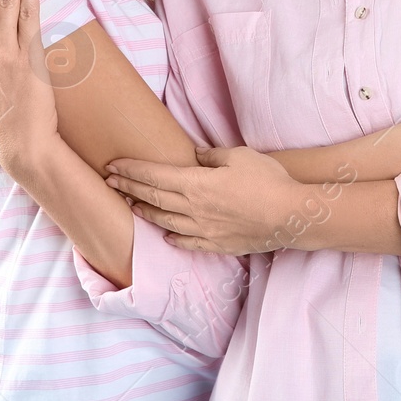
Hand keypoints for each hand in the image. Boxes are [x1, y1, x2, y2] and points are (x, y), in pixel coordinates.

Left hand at [104, 146, 312, 254]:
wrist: (290, 216)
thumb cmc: (267, 181)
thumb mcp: (239, 156)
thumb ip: (212, 156)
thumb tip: (195, 155)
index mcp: (196, 184)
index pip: (154, 175)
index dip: (131, 170)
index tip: (113, 166)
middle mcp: (194, 209)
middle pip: (154, 197)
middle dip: (129, 188)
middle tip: (110, 182)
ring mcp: (204, 230)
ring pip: (166, 221)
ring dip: (146, 211)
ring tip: (131, 205)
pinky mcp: (217, 244)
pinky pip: (188, 242)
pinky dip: (173, 237)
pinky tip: (166, 235)